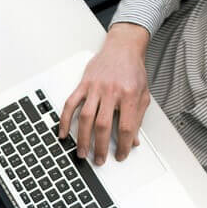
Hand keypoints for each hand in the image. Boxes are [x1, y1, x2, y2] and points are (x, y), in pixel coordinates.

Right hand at [59, 23, 150, 163]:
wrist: (123, 47)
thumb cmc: (133, 70)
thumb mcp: (142, 94)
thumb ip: (138, 118)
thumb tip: (134, 140)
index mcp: (129, 95)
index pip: (125, 126)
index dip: (124, 145)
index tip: (121, 155)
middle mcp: (111, 91)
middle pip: (103, 125)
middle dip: (101, 147)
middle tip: (99, 160)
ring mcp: (95, 88)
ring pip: (86, 117)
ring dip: (83, 138)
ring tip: (82, 152)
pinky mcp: (83, 84)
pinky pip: (71, 104)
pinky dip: (65, 120)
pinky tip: (63, 133)